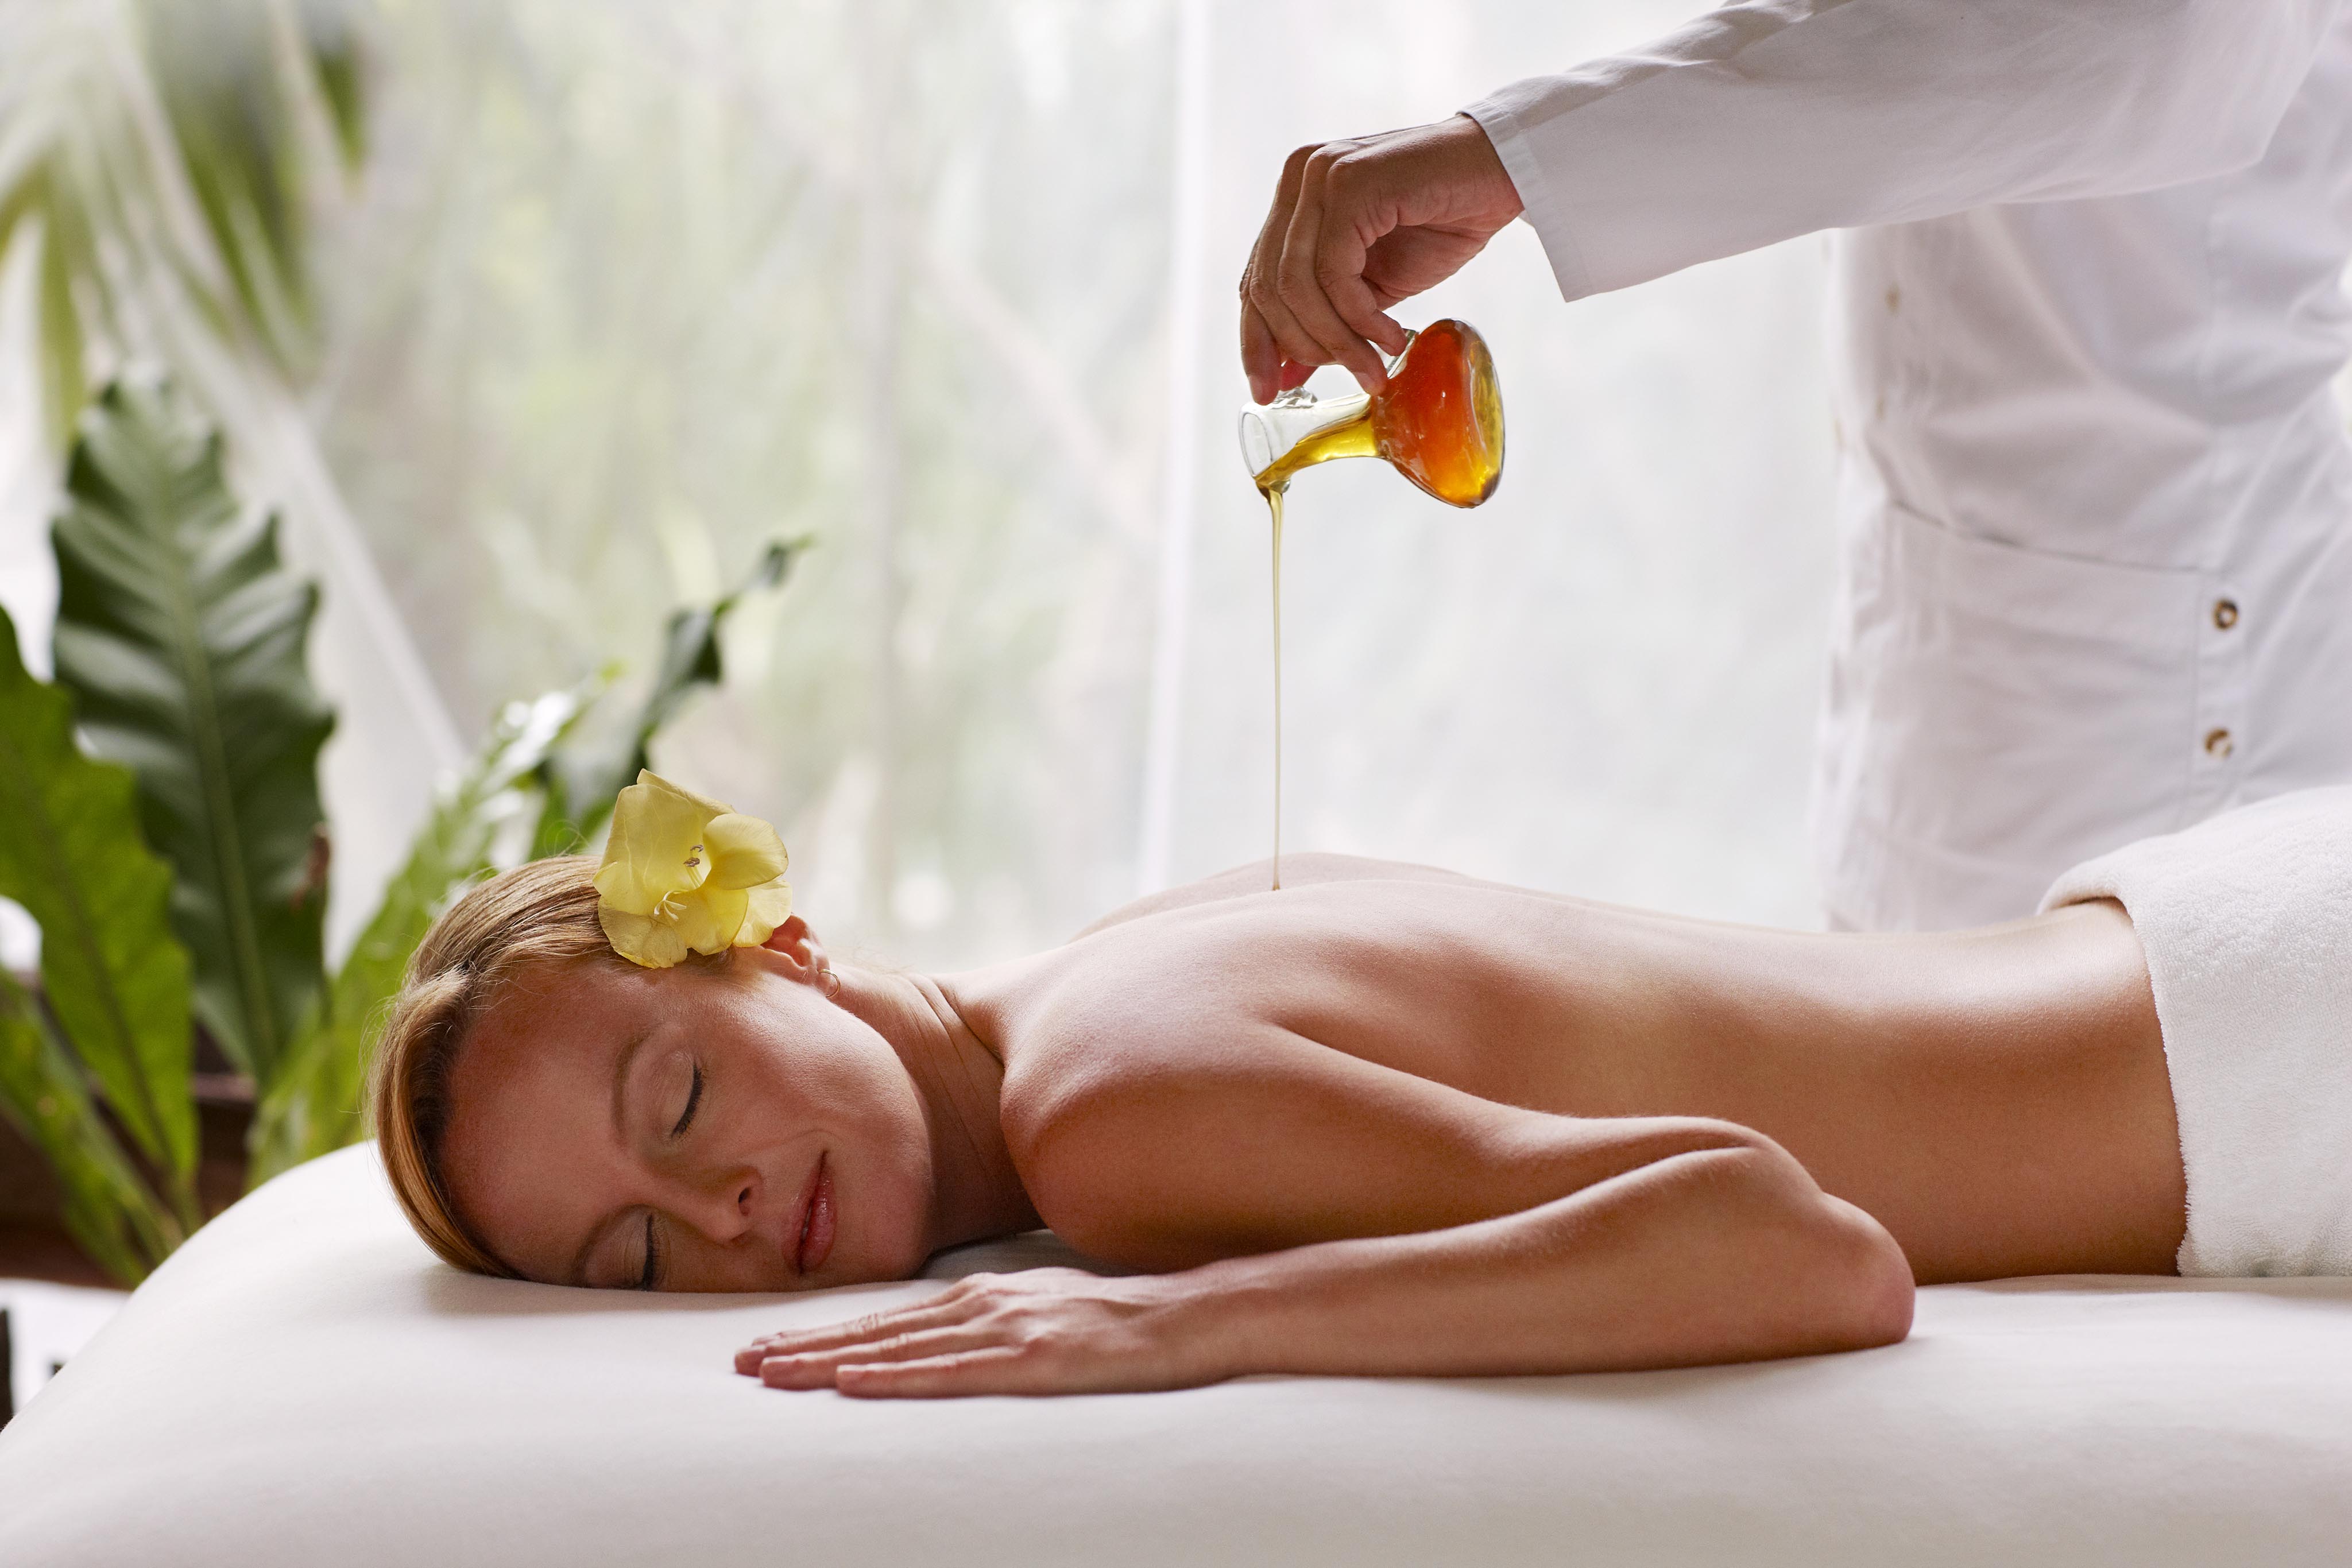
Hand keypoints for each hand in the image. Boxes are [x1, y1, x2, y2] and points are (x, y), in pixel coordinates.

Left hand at [733, 1268, 1232, 1397]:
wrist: (1182, 1318)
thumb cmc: (1115, 1321)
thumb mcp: (1038, 1310)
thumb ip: (988, 1321)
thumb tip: (938, 1337)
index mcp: (982, 1293)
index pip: (887, 1316)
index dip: (825, 1330)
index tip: (770, 1342)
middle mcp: (983, 1302)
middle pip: (878, 1328)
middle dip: (807, 1344)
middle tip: (744, 1362)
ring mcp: (1005, 1329)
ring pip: (900, 1348)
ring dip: (831, 1361)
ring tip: (777, 1374)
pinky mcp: (1031, 1360)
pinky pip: (950, 1372)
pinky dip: (897, 1375)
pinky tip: (856, 1382)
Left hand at [1239, 114, 1522, 402]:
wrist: (1504, 171)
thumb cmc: (1444, 222)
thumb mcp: (1374, 284)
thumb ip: (1329, 317)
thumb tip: (1288, 373)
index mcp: (1295, 198)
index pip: (1254, 281)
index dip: (1255, 343)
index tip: (1266, 392)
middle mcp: (1300, 179)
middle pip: (1268, 288)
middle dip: (1302, 348)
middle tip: (1351, 377)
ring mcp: (1322, 175)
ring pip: (1298, 284)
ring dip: (1337, 341)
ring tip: (1374, 367)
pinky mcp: (1351, 183)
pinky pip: (1335, 272)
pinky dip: (1360, 317)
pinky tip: (1391, 337)